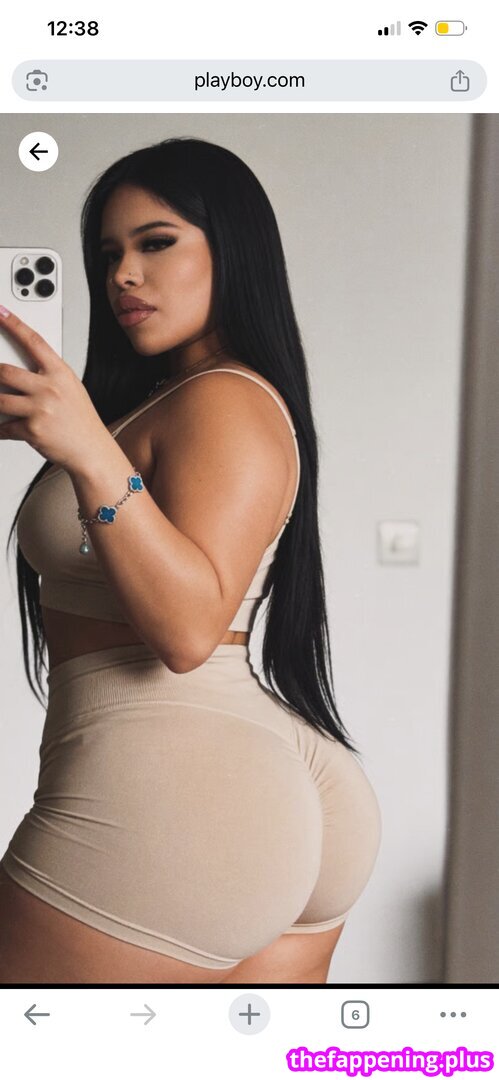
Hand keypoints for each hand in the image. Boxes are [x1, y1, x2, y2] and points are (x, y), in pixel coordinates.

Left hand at [0, 307, 108, 470]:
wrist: (91, 450)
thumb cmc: (81, 420)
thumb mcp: (71, 388)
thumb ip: (49, 376)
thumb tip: (24, 370)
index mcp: (60, 373)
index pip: (33, 341)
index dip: (13, 324)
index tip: (0, 313)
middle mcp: (49, 388)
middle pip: (5, 372)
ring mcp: (40, 409)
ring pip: (0, 400)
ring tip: (2, 404)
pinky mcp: (31, 430)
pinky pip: (4, 427)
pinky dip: (1, 428)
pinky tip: (5, 428)